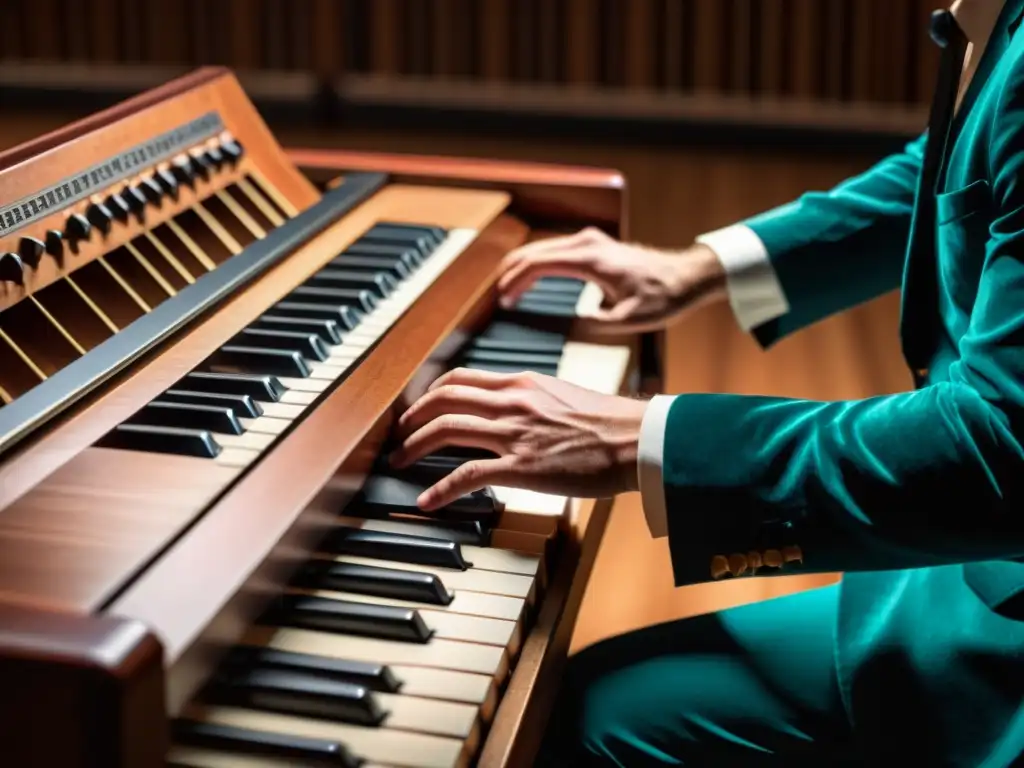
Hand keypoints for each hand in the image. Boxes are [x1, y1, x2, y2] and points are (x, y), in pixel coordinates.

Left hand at [390, 368, 647, 510]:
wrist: (638, 439)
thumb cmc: (611, 423)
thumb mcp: (565, 395)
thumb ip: (534, 400)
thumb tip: (517, 412)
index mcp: (523, 383)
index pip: (462, 378)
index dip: (431, 392)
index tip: (420, 406)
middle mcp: (512, 401)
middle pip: (443, 398)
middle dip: (412, 416)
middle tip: (398, 433)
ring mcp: (514, 433)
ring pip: (446, 430)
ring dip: (413, 446)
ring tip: (398, 461)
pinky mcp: (521, 467)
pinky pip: (466, 475)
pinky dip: (439, 488)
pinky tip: (426, 501)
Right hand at [498, 227, 726, 332]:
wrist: (686, 276)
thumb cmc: (663, 297)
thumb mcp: (631, 320)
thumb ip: (598, 322)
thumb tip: (573, 322)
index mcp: (590, 259)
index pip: (538, 264)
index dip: (516, 283)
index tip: (505, 302)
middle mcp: (586, 242)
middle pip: (533, 251)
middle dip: (511, 274)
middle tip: (498, 299)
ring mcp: (589, 240)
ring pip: (541, 248)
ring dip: (521, 268)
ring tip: (509, 292)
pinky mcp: (593, 243)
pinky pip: (553, 250)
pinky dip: (536, 264)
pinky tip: (530, 280)